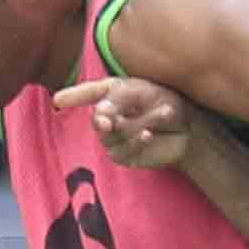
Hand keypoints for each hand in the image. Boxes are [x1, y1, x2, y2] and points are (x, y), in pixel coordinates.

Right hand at [52, 77, 193, 169]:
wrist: (191, 128)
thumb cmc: (169, 103)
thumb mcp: (146, 92)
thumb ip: (120, 99)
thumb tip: (99, 115)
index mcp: (111, 95)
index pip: (88, 94)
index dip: (73, 96)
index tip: (58, 100)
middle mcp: (109, 116)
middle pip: (99, 119)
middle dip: (107, 117)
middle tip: (109, 118)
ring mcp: (115, 138)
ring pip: (114, 135)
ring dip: (139, 123)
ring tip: (164, 112)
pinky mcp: (125, 156)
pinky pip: (124, 150)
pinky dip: (138, 140)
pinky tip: (150, 134)